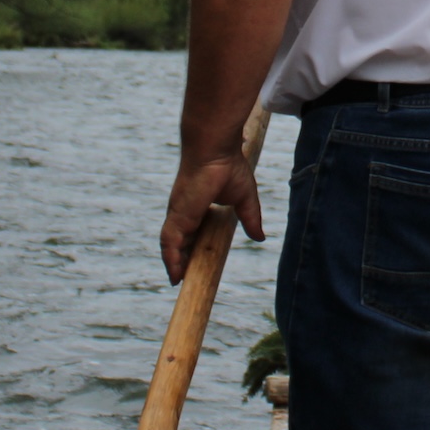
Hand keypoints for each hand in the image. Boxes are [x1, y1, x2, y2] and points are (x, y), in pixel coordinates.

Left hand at [160, 148, 263, 283]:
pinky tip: (174, 274)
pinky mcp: (178, 215)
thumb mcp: (244, 199)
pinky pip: (169, 243)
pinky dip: (171, 260)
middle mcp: (184, 211)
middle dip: (180, 259)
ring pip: (171, 245)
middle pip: (178, 241)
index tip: (194, 263)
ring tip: (177, 281)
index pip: (191, 232)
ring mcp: (179, 213)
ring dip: (173, 263)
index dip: (191, 248)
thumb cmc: (229, 166)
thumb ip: (250, 219)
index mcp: (197, 206)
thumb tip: (260, 238)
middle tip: (183, 278)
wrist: (216, 148)